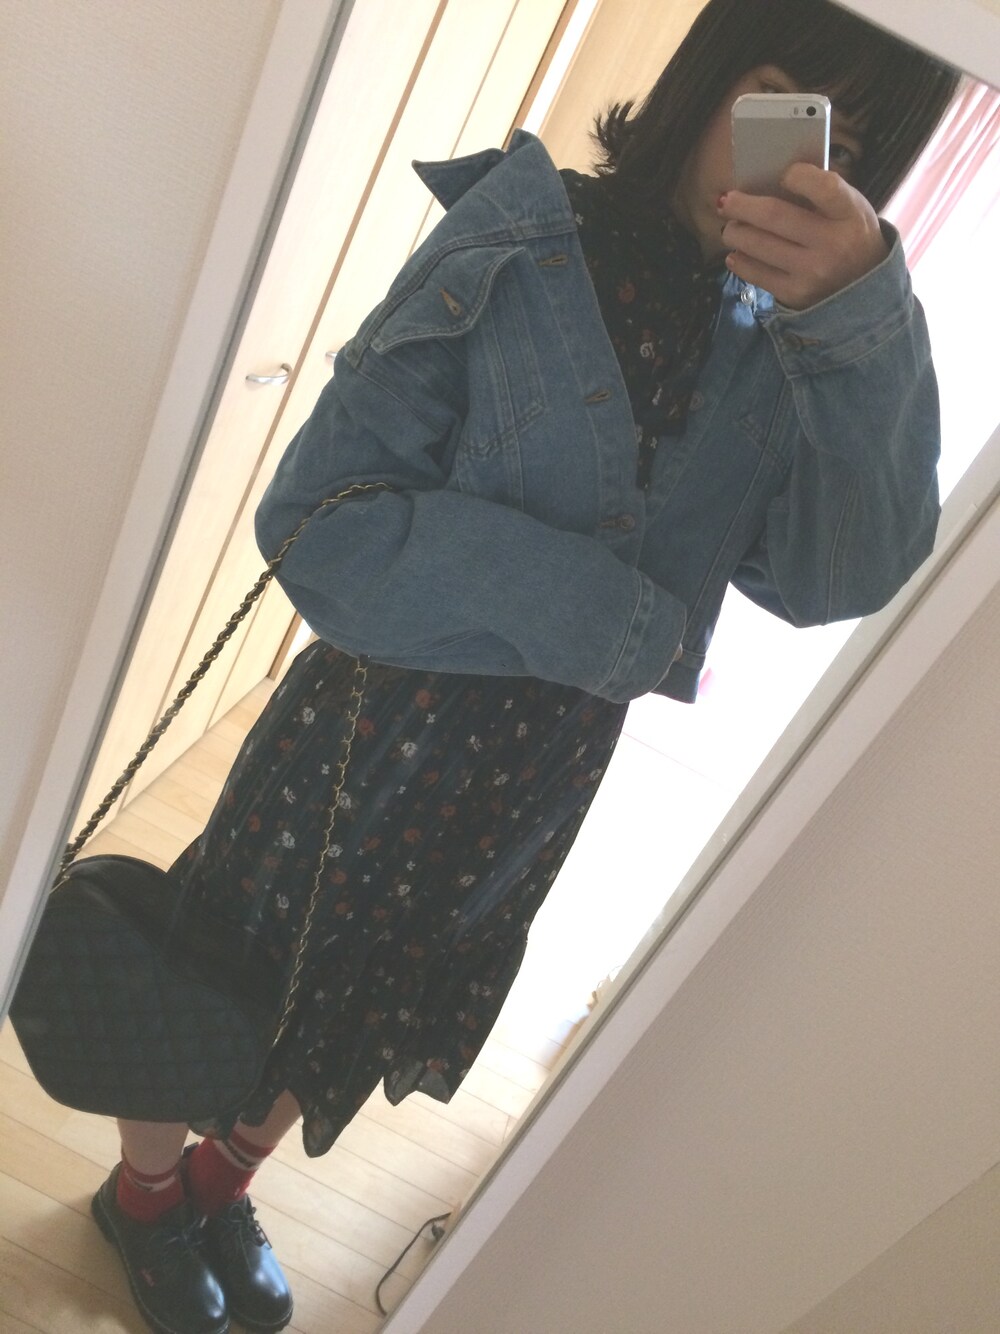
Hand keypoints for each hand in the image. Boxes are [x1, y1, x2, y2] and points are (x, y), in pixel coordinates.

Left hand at [718, 163, 888, 309]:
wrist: (864, 287)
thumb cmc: (848, 234)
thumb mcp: (850, 208)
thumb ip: (820, 192)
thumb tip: (768, 179)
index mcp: (851, 214)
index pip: (824, 187)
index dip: (798, 176)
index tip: (782, 175)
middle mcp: (833, 244)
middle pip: (775, 216)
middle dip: (742, 206)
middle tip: (726, 201)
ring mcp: (812, 272)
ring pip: (759, 245)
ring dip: (735, 234)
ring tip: (731, 228)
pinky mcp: (795, 294)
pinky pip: (757, 274)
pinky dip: (740, 261)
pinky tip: (735, 254)